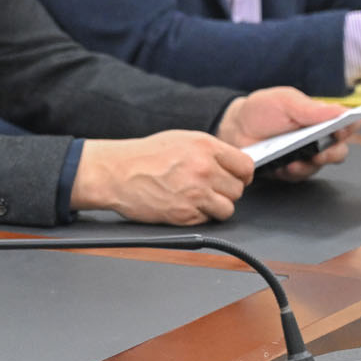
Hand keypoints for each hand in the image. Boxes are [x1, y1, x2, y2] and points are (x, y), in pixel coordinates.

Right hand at [72, 131, 252, 224]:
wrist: (114, 172)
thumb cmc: (141, 156)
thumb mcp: (180, 140)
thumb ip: (209, 151)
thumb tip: (230, 163)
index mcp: (205, 147)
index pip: (246, 166)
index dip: (241, 174)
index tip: (234, 178)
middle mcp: (204, 169)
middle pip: (238, 190)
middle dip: (224, 191)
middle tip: (206, 188)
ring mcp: (196, 193)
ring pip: (227, 208)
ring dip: (215, 206)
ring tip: (196, 199)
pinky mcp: (185, 214)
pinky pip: (207, 220)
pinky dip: (197, 216)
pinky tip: (182, 204)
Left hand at [217, 85, 350, 180]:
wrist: (234, 127)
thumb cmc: (261, 111)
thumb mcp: (285, 101)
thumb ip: (311, 108)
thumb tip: (341, 110)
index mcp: (320, 119)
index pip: (346, 124)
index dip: (351, 127)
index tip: (346, 127)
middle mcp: (318, 139)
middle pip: (339, 150)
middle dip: (335, 151)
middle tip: (324, 149)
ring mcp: (306, 156)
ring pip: (321, 165)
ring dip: (314, 163)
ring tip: (303, 158)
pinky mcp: (291, 170)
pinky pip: (299, 175)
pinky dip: (294, 171)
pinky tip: (287, 165)